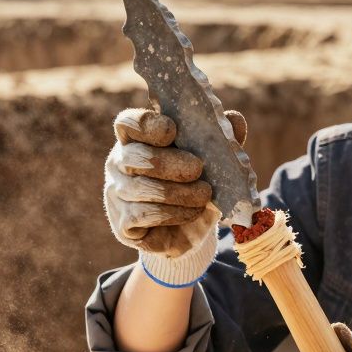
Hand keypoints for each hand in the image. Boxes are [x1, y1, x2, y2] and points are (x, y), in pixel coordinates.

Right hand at [103, 107, 246, 284]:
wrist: (188, 230)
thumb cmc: (193, 184)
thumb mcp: (209, 160)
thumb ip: (218, 139)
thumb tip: (235, 121)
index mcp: (136, 139)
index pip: (128, 123)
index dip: (147, 125)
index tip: (172, 130)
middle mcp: (119, 163)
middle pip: (135, 156)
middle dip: (170, 163)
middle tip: (198, 169)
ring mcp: (116, 194)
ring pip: (141, 188)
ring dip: (178, 192)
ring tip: (204, 195)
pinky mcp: (122, 224)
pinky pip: (142, 215)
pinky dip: (172, 214)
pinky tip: (193, 212)